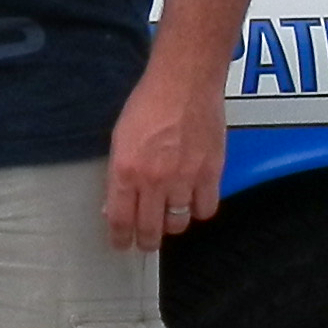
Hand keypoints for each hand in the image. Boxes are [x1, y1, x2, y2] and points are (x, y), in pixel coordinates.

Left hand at [104, 68, 225, 251]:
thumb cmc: (148, 103)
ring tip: (169, 217)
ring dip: (172, 224)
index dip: (121, 238)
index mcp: (125, 171)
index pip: (120, 220)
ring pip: (179, 223)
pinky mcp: (211, 174)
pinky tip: (193, 200)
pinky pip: (206, 208)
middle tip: (145, 242)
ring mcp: (185, 179)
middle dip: (146, 241)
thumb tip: (116, 202)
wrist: (184, 83)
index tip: (121, 244)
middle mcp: (154, 181)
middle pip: (151, 230)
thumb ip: (119, 174)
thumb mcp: (120, 138)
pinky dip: (199, 209)